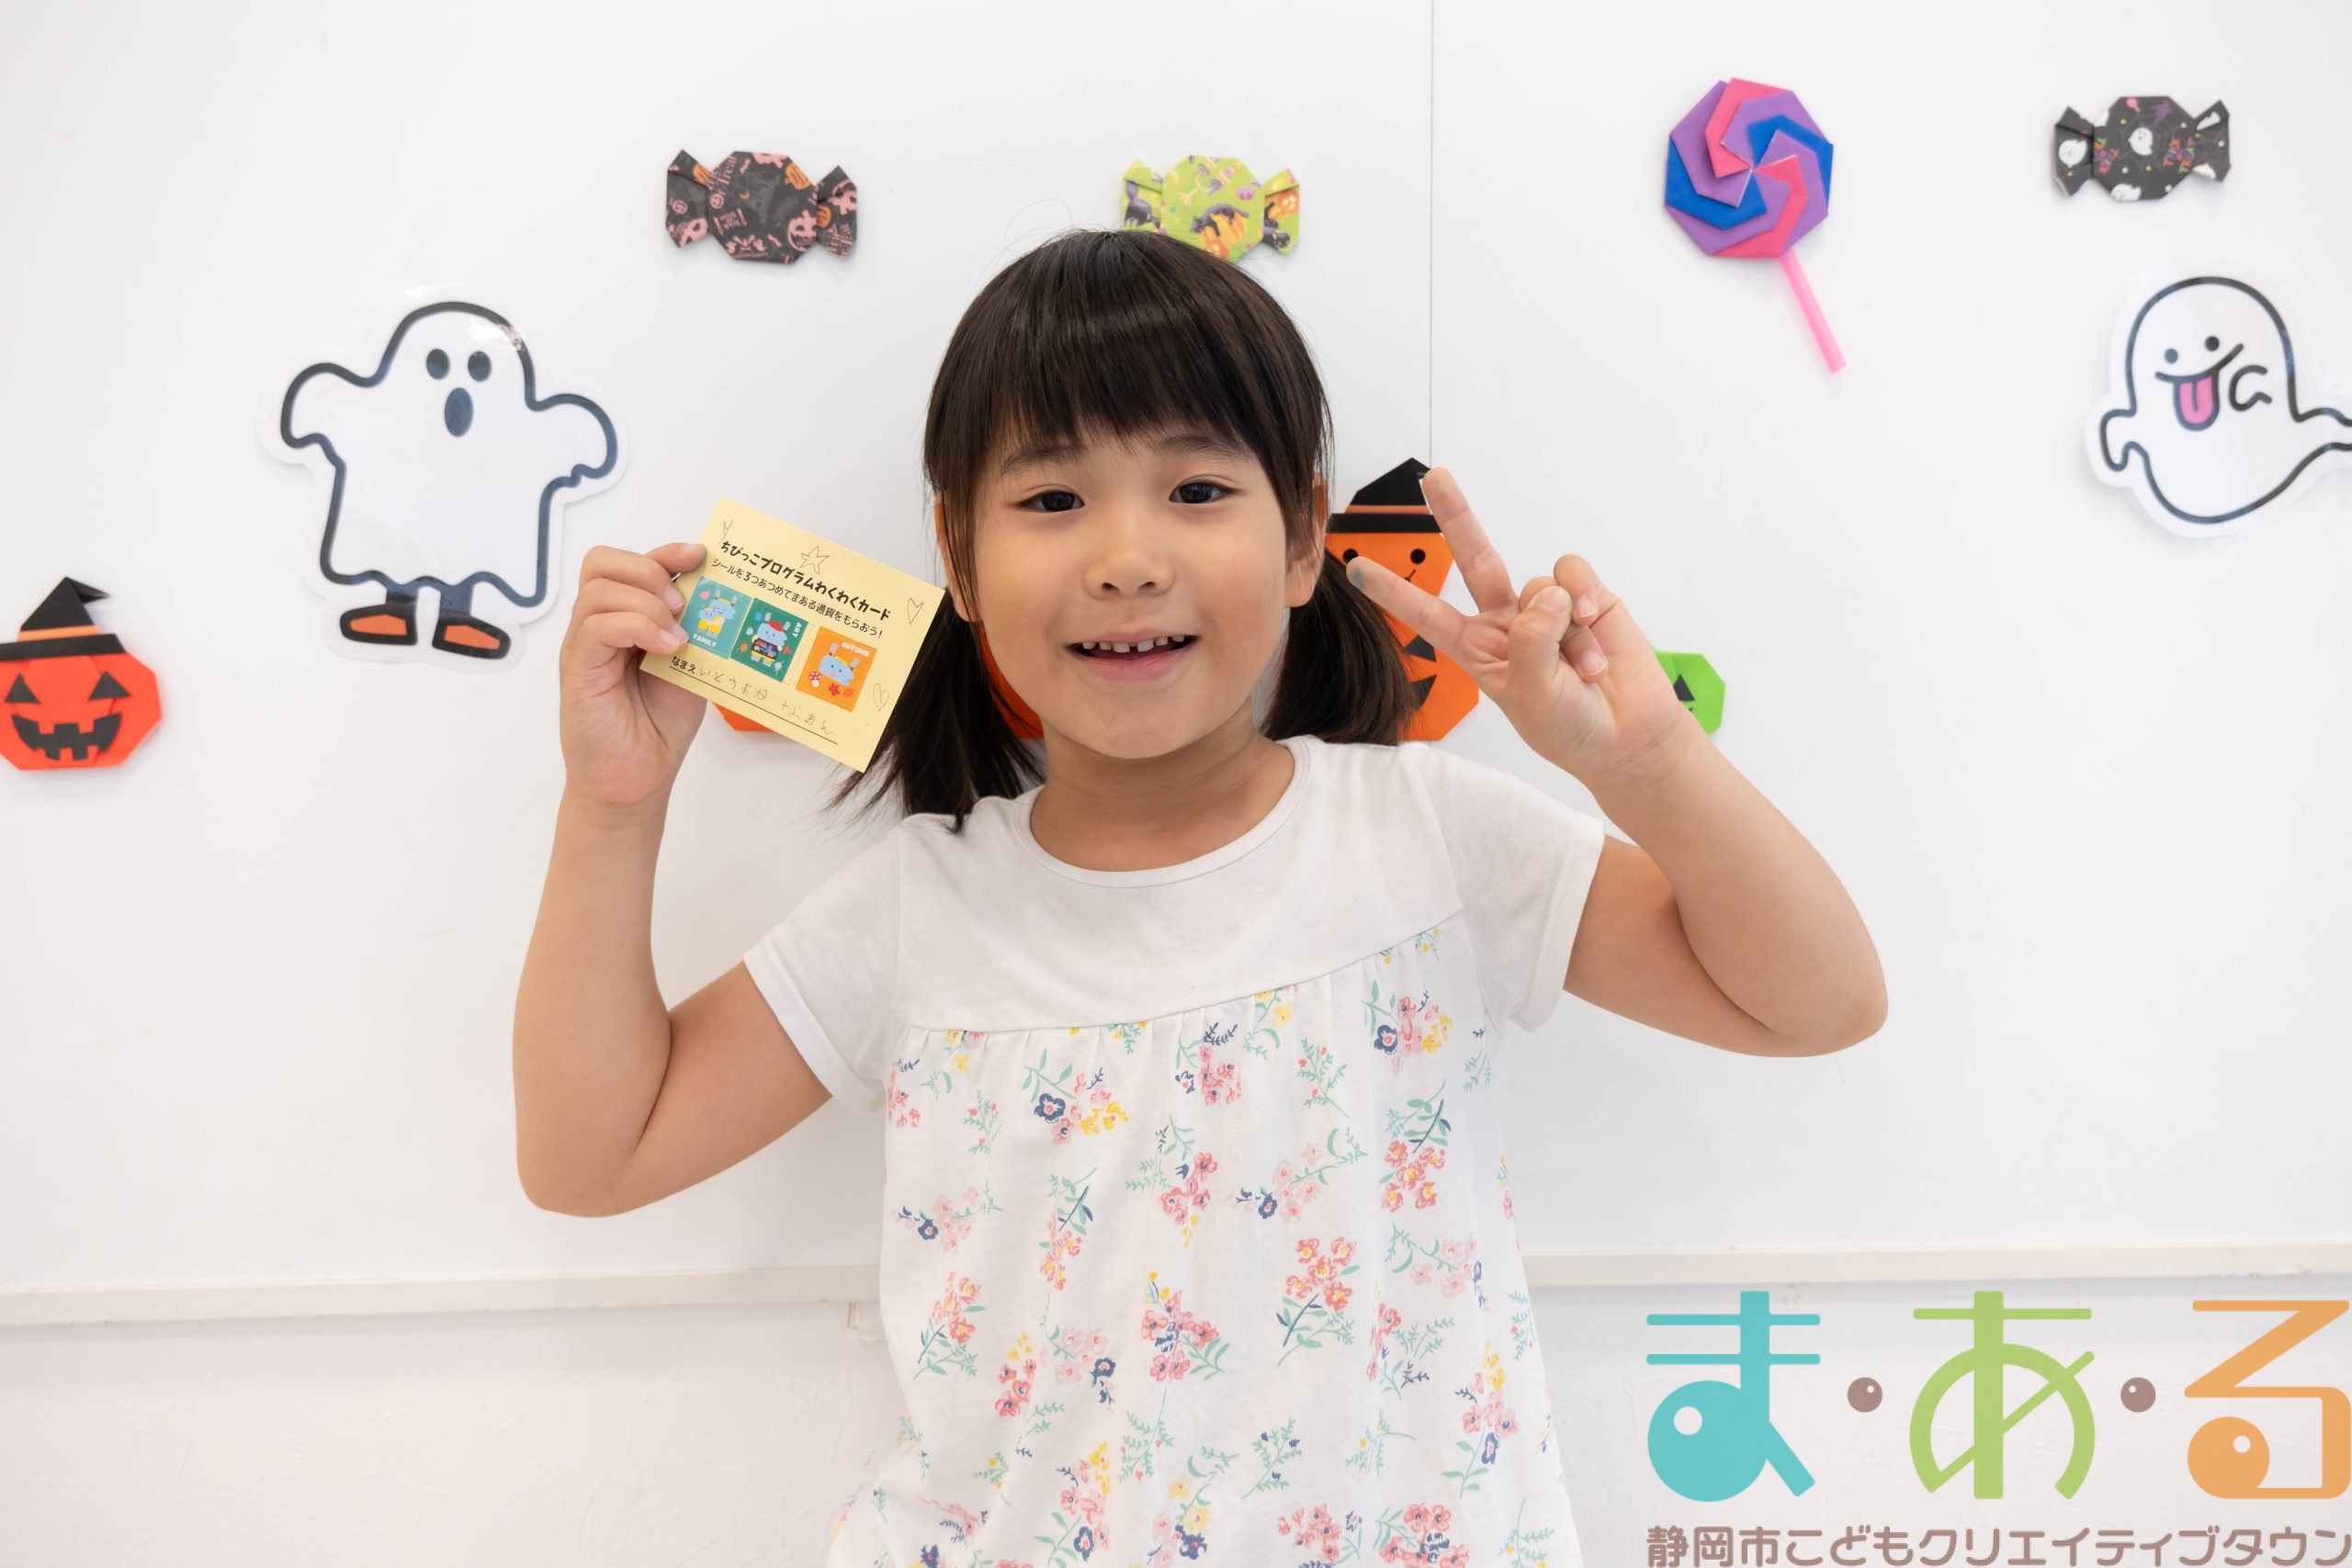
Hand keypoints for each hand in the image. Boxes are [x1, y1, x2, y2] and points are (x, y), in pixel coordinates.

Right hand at [557, 541, 707, 813]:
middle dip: (649, 568)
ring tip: (678, 634)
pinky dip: (637, 626)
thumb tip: (720, 596)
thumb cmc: (659, 726)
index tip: (702, 555)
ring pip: (598, 590)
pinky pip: (596, 627)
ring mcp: (583, 646)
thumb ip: (697, 631)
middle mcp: (598, 626)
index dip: (665, 552)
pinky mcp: (577, 670)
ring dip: (646, 602)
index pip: (631, 564)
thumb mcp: (691, 667)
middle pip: (603, 562)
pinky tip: (668, 647)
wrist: (637, 780)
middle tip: (683, 603)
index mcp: (624, 619)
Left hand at [1345, 468, 1695, 787]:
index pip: (1427, 614)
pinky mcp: (1585, 595)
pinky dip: (1582, 596)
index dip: (1394, 591)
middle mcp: (1506, 621)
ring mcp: (1545, 606)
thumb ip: (1530, 642)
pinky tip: (1592, 625)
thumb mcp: (1532, 695)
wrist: (1627, 736)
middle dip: (1454, 516)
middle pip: (1474, 559)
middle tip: (1434, 478)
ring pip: (1536, 583)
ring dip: (1563, 626)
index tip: (1355, 567)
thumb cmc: (1569, 727)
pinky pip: (1570, 573)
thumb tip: (1546, 592)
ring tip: (1584, 668)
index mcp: (1478, 650)